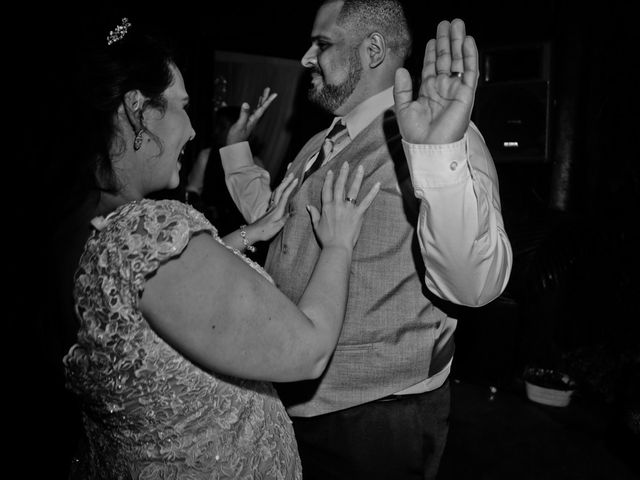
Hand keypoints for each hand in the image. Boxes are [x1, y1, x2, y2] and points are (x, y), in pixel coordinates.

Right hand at [226, 87, 277, 144]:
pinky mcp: (249, 122)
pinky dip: (258, 105)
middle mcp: (255, 120)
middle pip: (262, 107)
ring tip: (264, 92)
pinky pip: (255, 111)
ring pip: (259, 108)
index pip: (263, 108)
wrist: (234, 146)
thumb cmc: (236, 137)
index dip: (268, 100)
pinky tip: (258, 102)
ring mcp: (252, 121)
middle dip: (266, 97)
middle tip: (268, 88)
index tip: (275, 94)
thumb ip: (243, 114)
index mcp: (254, 119)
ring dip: (262, 100)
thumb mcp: (239, 125)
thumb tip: (246, 103)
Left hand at [245, 173, 297, 242]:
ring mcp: (271, 207)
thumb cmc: (265, 231)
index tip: (296, 179)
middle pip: (280, 190)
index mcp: (277, 210)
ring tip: (287, 178)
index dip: (290, 187)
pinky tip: (279, 190)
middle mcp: (274, 206)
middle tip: (292, 174)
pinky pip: (275, 196)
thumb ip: (285, 218)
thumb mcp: (277, 227)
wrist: (253, 232)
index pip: (285, 195)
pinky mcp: (269, 209)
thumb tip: (294, 211)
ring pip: (277, 192)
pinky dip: (279, 190)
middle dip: (286, 181)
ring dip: (282, 184)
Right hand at [308, 162, 379, 249]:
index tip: (332, 172)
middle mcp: (337, 204)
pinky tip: (377, 184)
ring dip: (357, 177)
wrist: (337, 247)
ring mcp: (348, 208)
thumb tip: (309, 206)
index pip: (327, 189)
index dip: (329, 179)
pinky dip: (372, 193)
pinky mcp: (358, 214)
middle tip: (346, 164)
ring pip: (353, 189)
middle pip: (340, 185)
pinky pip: (367, 201)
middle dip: (343, 173)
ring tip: (361, 167)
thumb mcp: (316, 225)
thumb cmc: (326, 238)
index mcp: (326, 206)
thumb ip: (314, 214)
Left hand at [393, 19, 477, 144]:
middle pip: (446, 59)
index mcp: (428, 92)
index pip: (432, 66)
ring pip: (459, 61)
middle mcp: (443, 89)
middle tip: (447, 23)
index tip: (432, 38)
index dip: (432, 51)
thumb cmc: (416, 135)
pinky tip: (468, 42)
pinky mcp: (466, 95)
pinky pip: (470, 72)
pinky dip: (470, 56)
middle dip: (447, 41)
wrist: (428, 148)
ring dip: (459, 43)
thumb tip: (401, 69)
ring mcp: (455, 91)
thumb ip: (402, 89)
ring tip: (458, 25)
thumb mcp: (403, 109)